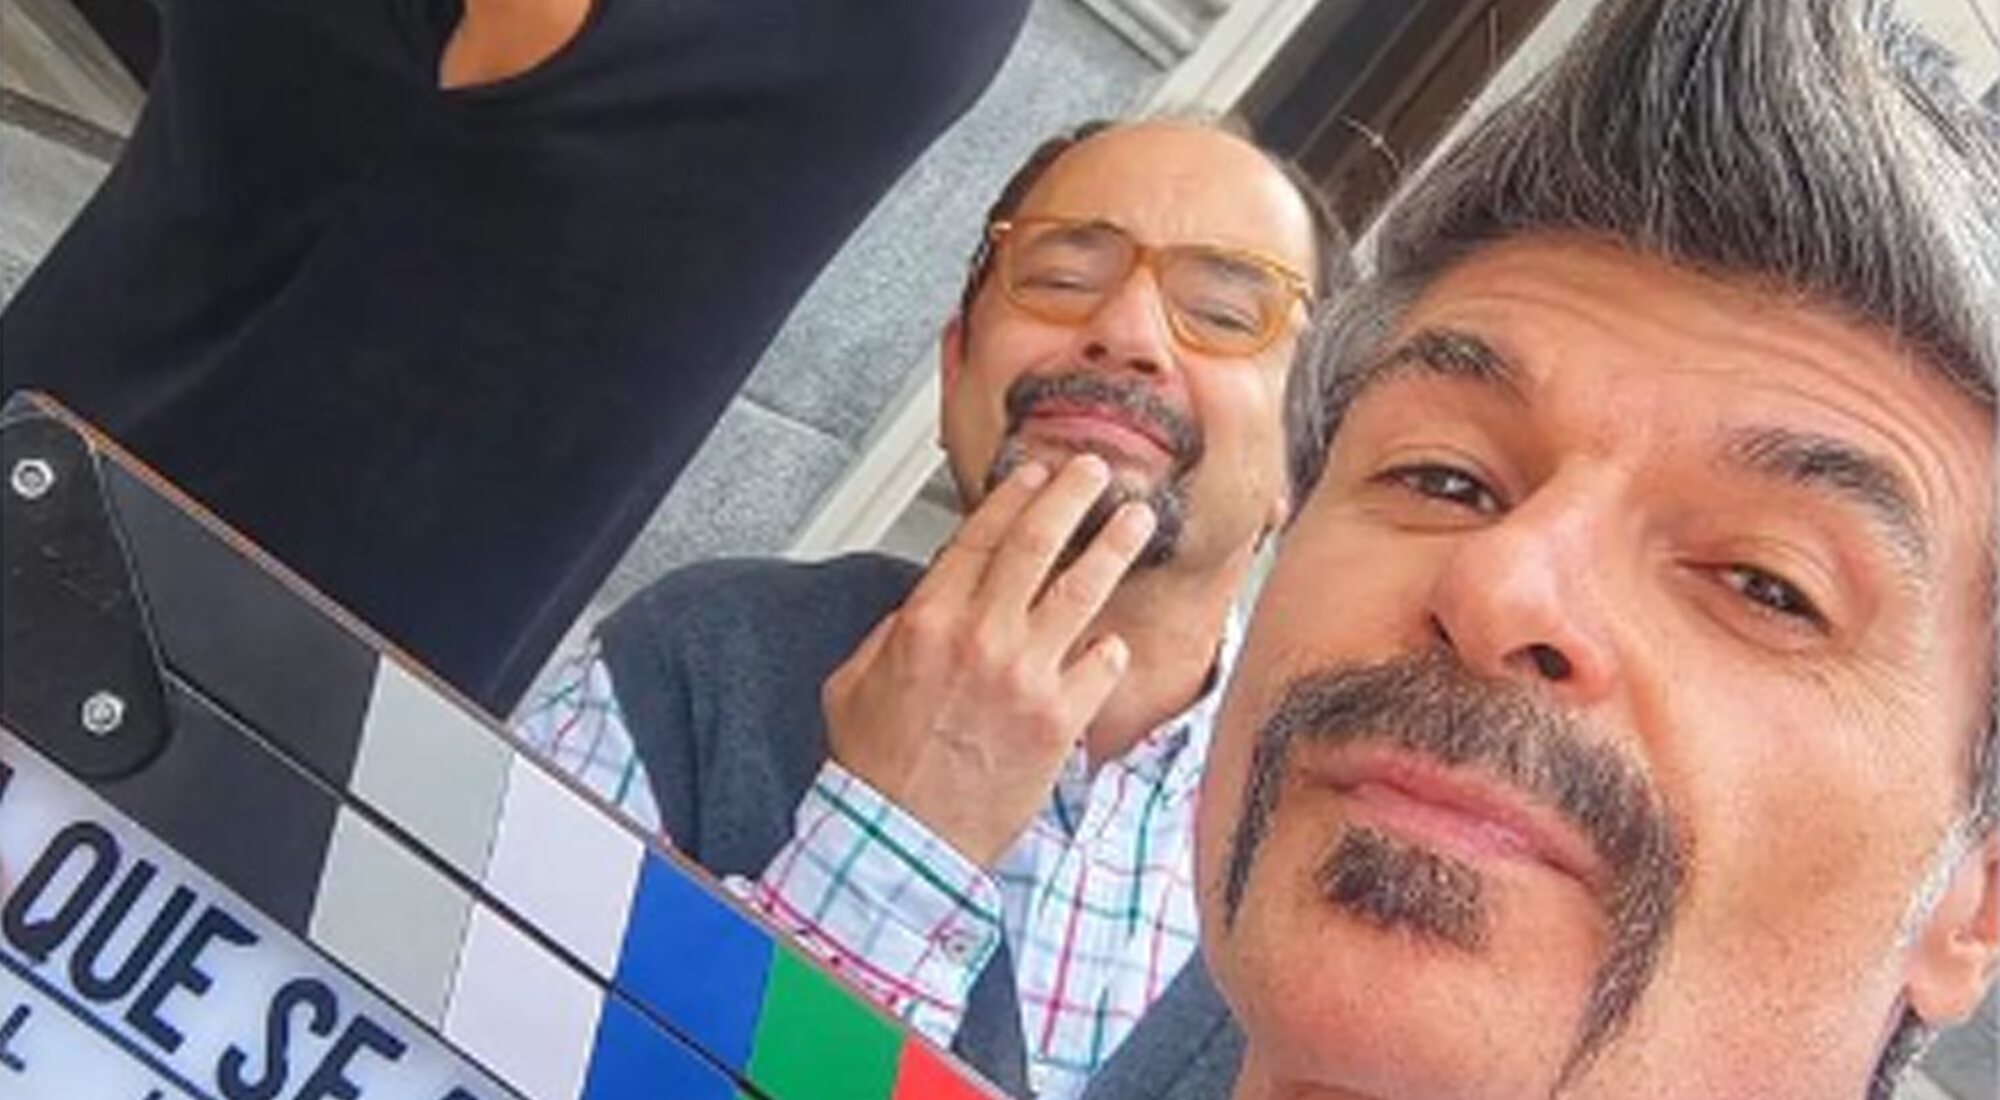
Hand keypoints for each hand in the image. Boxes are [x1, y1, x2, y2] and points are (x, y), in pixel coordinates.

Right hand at [821, 455, 1156, 864]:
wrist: (902, 842)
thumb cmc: (876, 770)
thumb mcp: (853, 683)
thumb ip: (891, 633)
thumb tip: (923, 606)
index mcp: (927, 621)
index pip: (980, 536)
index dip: (1013, 496)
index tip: (1035, 474)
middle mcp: (981, 636)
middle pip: (1037, 543)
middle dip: (1071, 496)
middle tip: (1094, 471)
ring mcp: (1026, 675)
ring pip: (1083, 589)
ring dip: (1114, 546)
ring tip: (1137, 519)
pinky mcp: (1060, 719)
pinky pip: (1103, 664)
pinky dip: (1112, 650)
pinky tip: (1114, 643)